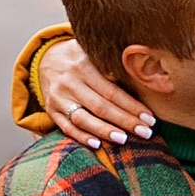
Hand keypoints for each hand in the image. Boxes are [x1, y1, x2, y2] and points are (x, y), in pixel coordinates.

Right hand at [38, 35, 154, 144]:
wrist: (45, 58)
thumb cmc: (79, 56)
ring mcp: (58, 97)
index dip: (132, 106)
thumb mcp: (92, 51)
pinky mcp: (51, 110)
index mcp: (84, 65)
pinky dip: (81, 137)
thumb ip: (111, 63)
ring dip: (104, 131)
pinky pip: (65, 127)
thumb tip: (143, 75)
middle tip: (145, 132)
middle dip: (125, 121)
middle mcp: (70, 82)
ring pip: (82, 118)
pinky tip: (97, 144)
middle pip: (100, 106)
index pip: (111, 91)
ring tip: (124, 140)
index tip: (150, 118)